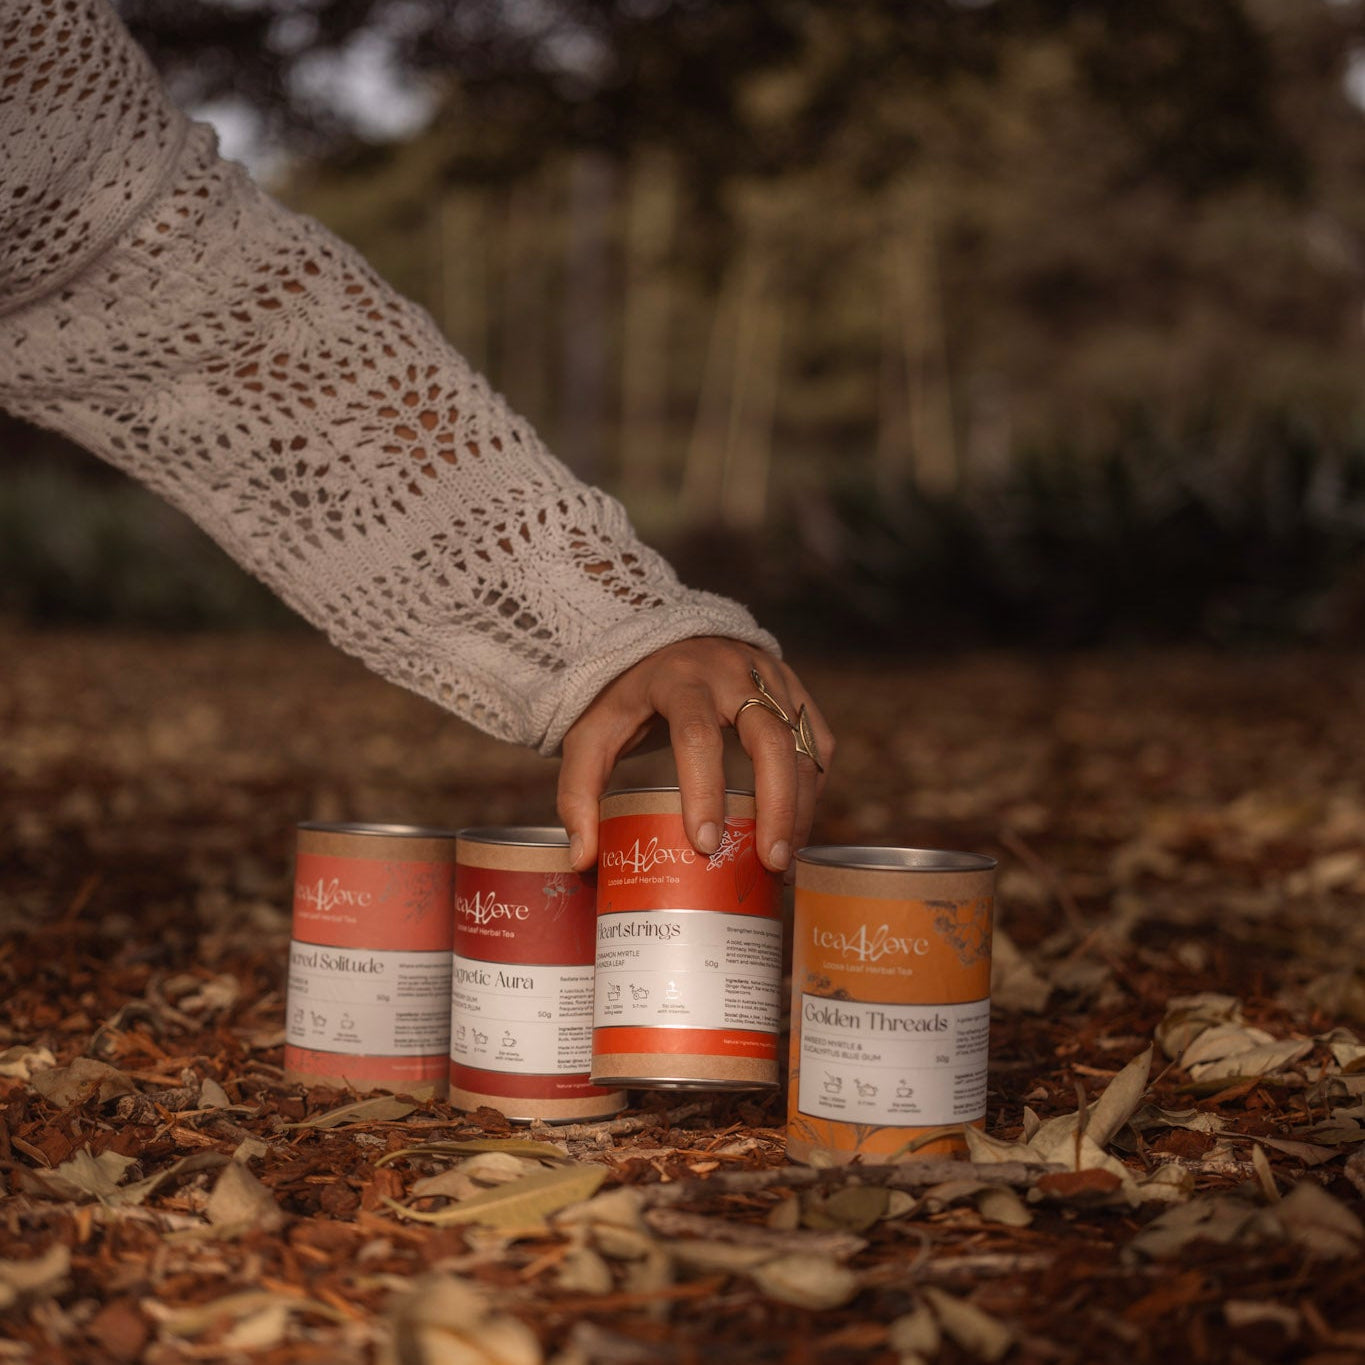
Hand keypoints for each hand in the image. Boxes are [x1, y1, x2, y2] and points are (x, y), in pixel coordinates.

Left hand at [557, 638, 832, 873]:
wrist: (663, 636)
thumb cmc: (625, 695)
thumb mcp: (590, 733)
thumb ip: (578, 793)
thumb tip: (583, 861)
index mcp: (677, 678)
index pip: (697, 735)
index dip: (704, 791)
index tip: (706, 844)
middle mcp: (731, 671)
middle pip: (769, 738)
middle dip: (776, 806)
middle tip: (770, 862)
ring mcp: (769, 675)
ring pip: (800, 743)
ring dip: (800, 804)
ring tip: (784, 857)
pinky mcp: (792, 686)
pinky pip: (816, 739)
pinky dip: (813, 783)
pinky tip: (797, 821)